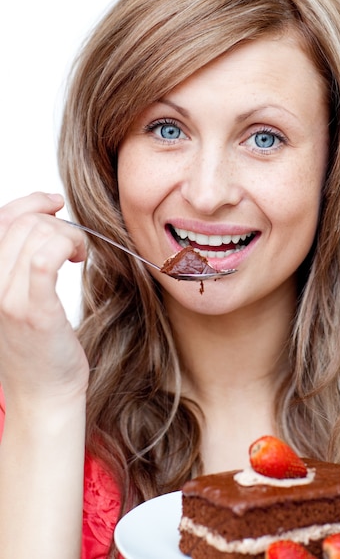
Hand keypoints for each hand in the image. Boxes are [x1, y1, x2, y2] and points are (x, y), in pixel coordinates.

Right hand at [0, 192, 88, 409]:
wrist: (43, 393)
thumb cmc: (38, 345)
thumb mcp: (18, 296)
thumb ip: (21, 260)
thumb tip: (44, 218)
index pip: (2, 218)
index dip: (32, 201)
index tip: (56, 202)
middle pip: (26, 223)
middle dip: (59, 225)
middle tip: (76, 248)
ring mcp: (7, 298)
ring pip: (40, 234)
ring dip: (70, 237)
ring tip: (78, 257)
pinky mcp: (33, 312)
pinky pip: (45, 260)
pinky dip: (67, 247)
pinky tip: (77, 260)